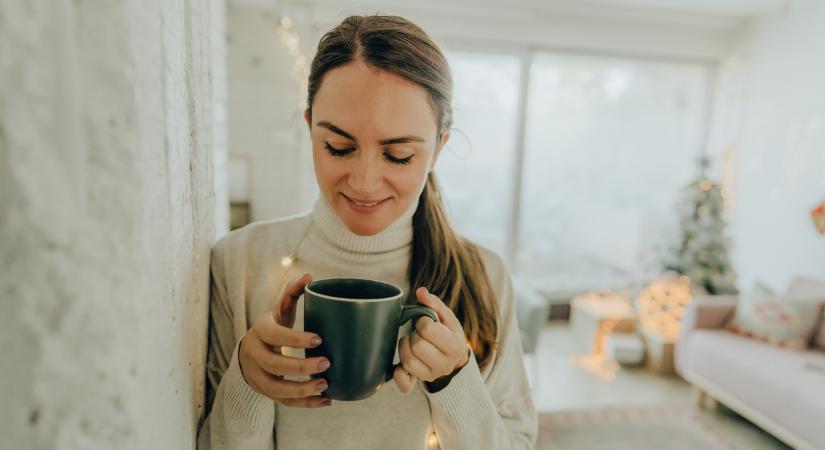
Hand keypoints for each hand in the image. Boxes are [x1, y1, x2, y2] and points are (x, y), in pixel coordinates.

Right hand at [238, 274, 331, 407]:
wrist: (249, 352)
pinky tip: (326, 401)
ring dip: (302, 390)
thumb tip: (309, 276)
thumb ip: (292, 294)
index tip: (319, 340)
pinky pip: (284, 403)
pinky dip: (305, 404)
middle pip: (274, 366)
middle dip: (301, 368)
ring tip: (326, 384)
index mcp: (260, 332)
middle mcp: (254, 356)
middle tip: (327, 363)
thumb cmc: (272, 328)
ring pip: (277, 389)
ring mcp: (258, 377)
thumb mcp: (278, 310)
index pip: (275, 336)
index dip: (295, 339)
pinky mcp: (266, 392)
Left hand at [393, 287, 469, 393]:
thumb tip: (420, 292)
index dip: (422, 321)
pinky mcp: (420, 382)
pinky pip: (404, 384)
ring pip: (408, 362)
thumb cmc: (447, 333)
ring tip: (411, 342)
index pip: (428, 330)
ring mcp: (432, 375)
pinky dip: (398, 372)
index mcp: (455, 346)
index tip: (425, 322)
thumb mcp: (446, 317)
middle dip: (414, 335)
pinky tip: (401, 362)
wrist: (453, 357)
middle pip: (417, 346)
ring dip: (404, 348)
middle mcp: (445, 365)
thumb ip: (433, 303)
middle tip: (419, 333)